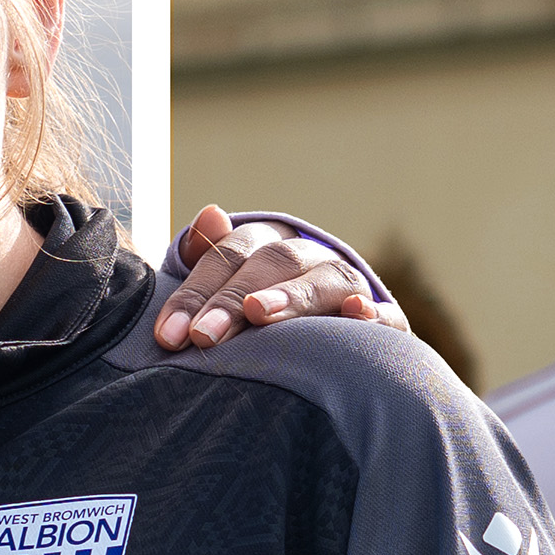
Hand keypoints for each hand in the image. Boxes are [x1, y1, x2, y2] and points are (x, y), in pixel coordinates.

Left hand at [157, 202, 399, 347]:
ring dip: (293, 295)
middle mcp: (310, 256)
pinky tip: (355, 313)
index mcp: (267, 243)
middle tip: (203, 336)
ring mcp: (348, 284)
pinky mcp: (385, 320)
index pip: (229, 256)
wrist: (324, 341)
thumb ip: (204, 258)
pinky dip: (373, 315)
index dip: (196, 292)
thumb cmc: (254, 317)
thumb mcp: (223, 287)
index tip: (169, 335)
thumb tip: (209, 214)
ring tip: (259, 314)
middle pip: (272, 263)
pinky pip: (385, 314)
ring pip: (324, 280)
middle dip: (232, 300)